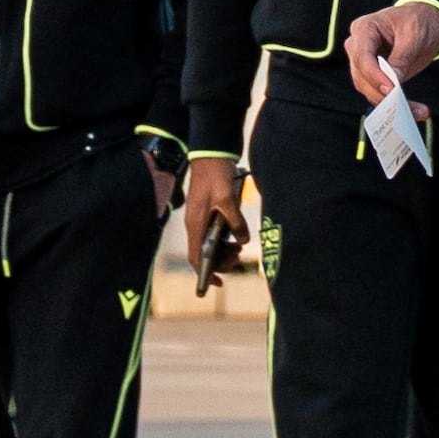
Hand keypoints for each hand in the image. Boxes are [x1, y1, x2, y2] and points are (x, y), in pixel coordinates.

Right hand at [177, 157, 246, 292]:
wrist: (210, 155)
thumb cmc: (215, 175)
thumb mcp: (228, 199)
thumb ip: (236, 221)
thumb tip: (243, 240)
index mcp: (195, 225)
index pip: (196, 258)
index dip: (206, 273)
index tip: (218, 283)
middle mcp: (195, 225)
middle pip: (203, 254)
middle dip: (220, 262)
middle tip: (238, 259)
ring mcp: (200, 219)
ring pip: (209, 245)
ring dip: (224, 251)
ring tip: (240, 250)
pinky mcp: (207, 213)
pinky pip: (214, 234)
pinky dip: (225, 240)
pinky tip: (237, 237)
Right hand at [340, 0, 438, 109]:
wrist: (425, 20)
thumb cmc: (418, 20)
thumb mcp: (415, 34)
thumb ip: (402, 57)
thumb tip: (394, 82)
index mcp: (365, 28)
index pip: (362, 56)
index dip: (375, 76)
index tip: (392, 90)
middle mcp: (358, 46)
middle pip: (362, 77)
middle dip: (383, 95)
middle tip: (404, 108)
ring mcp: (364, 62)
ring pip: (368, 89)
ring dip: (390, 105)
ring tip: (417, 111)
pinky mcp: (374, 75)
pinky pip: (379, 93)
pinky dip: (395, 104)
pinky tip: (413, 110)